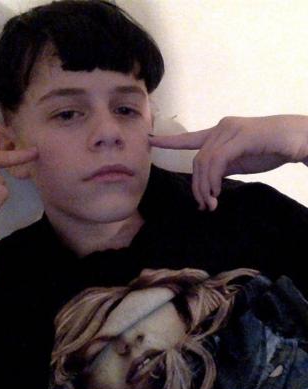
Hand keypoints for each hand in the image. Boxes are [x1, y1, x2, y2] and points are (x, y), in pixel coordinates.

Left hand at [149, 115, 307, 210]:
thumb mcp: (240, 162)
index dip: (169, 141)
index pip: (189, 138)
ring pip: (204, 162)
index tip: (151, 141)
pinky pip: (217, 161)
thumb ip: (222, 168)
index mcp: (219, 133)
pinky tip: (217, 191)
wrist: (299, 139)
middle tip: (204, 205)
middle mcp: (220, 128)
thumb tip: (208, 185)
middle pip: (196, 160)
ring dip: (205, 187)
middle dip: (197, 186)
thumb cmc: (271, 149)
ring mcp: (230, 130)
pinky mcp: (240, 137)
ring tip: (211, 203)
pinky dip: (213, 179)